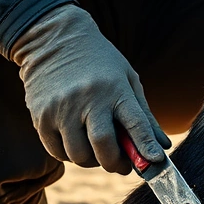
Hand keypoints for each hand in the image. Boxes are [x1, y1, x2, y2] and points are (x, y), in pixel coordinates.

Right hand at [11, 5, 169, 172]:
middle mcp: (87, 99)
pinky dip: (70, 155)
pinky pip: (57, 152)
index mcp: (114, 88)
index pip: (135, 125)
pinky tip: (76, 142)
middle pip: (103, 147)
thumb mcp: (126, 78)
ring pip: (79, 155)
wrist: (54, 39)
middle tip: (121, 164)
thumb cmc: (99, 61)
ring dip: (91, 160)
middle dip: (115, 163)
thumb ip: (143, 115)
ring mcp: (61, 109)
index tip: (154, 163)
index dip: (146, 148)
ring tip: (96, 149)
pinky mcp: (41, 117)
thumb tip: (161, 149)